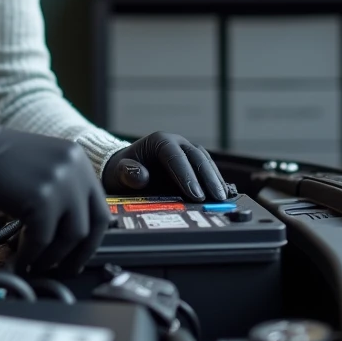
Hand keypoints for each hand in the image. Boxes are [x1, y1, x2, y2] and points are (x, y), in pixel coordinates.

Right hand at [0, 108, 108, 275]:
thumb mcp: (42, 166)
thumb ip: (62, 189)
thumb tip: (69, 229)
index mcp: (78, 160)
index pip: (99, 206)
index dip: (92, 236)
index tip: (80, 252)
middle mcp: (76, 169)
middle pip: (94, 224)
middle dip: (80, 253)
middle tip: (66, 268)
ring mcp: (60, 183)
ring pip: (72, 236)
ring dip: (54, 257)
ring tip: (38, 263)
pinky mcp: (41, 199)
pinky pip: (43, 239)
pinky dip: (31, 255)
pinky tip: (21, 259)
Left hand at [101, 132, 228, 201]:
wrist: (125, 169)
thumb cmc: (122, 171)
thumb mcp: (119, 173)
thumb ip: (128, 173)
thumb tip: (141, 176)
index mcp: (159, 141)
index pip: (175, 156)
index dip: (186, 175)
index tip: (196, 194)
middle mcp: (176, 142)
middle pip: (196, 157)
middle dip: (207, 178)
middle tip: (216, 198)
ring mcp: (186, 151)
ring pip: (205, 161)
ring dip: (214, 179)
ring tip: (222, 198)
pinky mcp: (193, 162)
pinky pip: (207, 168)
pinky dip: (215, 179)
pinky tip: (222, 194)